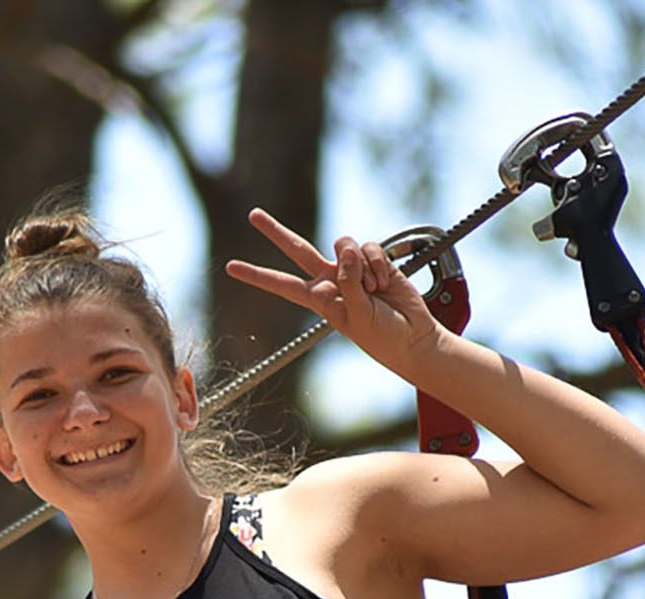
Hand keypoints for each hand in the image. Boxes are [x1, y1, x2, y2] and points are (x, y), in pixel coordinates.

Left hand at [224, 207, 445, 370]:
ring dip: (361, 266)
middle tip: (253, 215)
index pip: (281, 284)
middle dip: (275, 232)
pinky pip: (369, 248)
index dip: (256, 275)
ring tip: (375, 291)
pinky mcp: (375, 261)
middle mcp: (331, 280)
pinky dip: (379, 265)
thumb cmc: (383, 336)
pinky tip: (386, 283)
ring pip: (343, 245)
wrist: (414, 337)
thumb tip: (343, 249)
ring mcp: (352, 269)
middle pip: (297, 249)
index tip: (231, 267)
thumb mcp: (356, 317)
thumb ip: (346, 282)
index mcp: (319, 299)